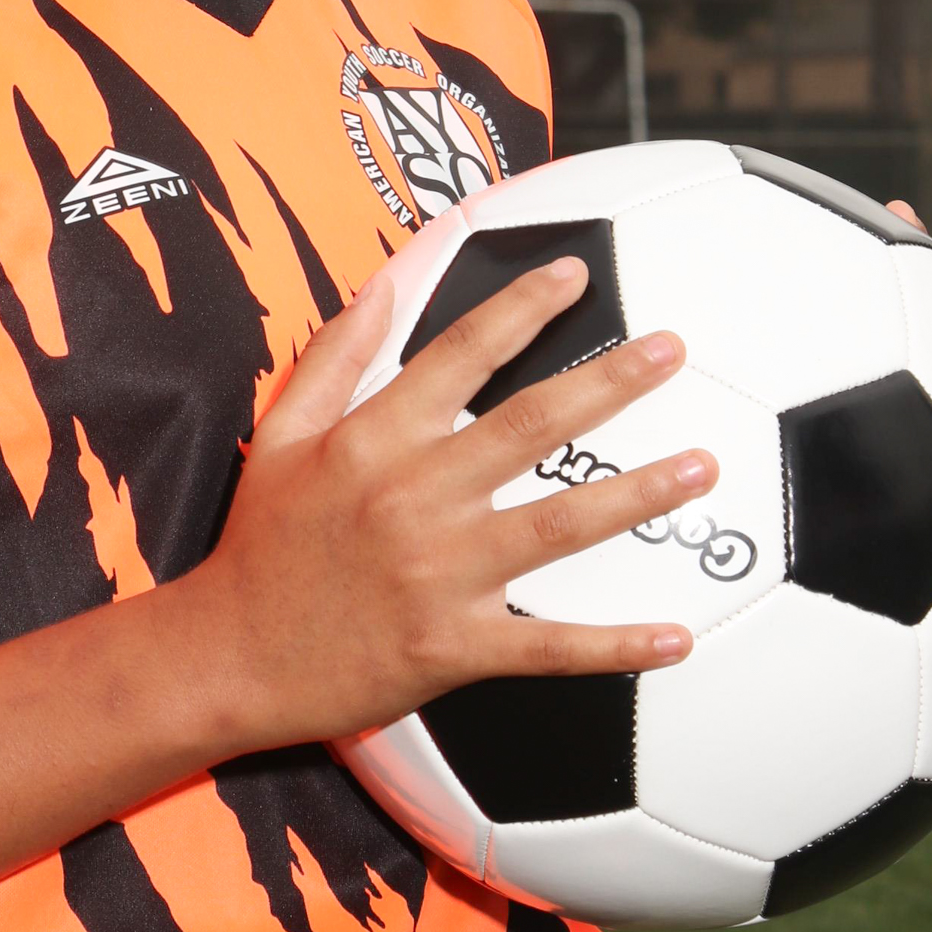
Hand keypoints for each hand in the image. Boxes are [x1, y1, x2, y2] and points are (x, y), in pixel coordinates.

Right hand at [184, 256, 714, 752]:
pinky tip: (676, 637)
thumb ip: (335, 356)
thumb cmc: (260, 542)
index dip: (523, 309)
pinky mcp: (454, 645)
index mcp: (376, 439)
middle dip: (610, 381)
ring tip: (701, 466)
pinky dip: (615, 644)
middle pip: (532, 425)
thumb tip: (383, 285)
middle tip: (673, 350)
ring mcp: (441, 573)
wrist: (229, 656)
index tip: (575, 276)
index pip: (462, 355)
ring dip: (638, 493)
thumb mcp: (282, 433)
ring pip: (559, 523)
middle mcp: (416, 496)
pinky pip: (549, 646)